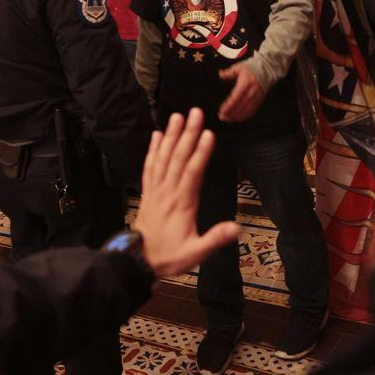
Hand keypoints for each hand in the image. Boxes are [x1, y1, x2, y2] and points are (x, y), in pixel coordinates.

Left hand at [135, 109, 239, 276]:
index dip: (201, 153)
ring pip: (163, 158)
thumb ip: (215, 239)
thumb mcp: (195, 253)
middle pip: (178, 158)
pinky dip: (152, 150)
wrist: (137, 261)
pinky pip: (149, 167)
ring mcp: (155, 190)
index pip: (192, 172)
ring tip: (176, 116)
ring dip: (170, 136)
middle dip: (187, 134)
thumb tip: (237, 228)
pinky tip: (155, 136)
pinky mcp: (148, 192)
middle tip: (195, 113)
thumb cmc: (169, 256)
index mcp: (182, 203)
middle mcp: (167, 191)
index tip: (209, 134)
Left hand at [217, 63, 264, 122]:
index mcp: (245, 84)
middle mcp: (251, 92)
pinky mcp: (260, 99)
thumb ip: (229, 72)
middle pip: (240, 106)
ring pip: (246, 110)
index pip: (235, 98)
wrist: (267, 68)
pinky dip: (245, 115)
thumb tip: (220, 74)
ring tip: (228, 119)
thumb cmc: (252, 67)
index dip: (228, 106)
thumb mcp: (239, 67)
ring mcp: (256, 97)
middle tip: (222, 117)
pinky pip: (252, 110)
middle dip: (231, 113)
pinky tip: (239, 118)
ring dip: (237, 116)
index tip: (221, 111)